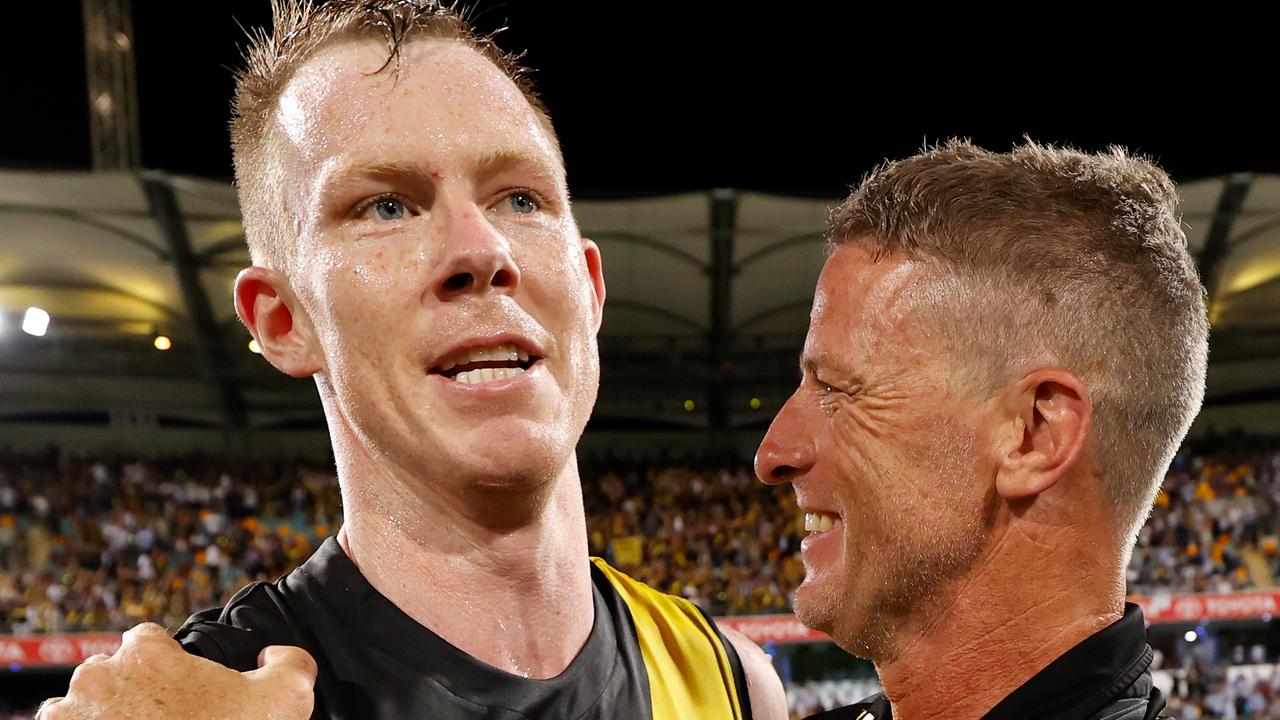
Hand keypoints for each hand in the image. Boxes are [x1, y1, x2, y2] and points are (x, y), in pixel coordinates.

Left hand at [36, 623, 316, 719]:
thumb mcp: (285, 700)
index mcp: (147, 652)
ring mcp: (67, 715)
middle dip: (133, 696)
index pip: (150, 641)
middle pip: (112, 673)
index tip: (182, 696)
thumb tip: (275, 653)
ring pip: (84, 708)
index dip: (168, 668)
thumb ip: (291, 661)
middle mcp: (97, 675)